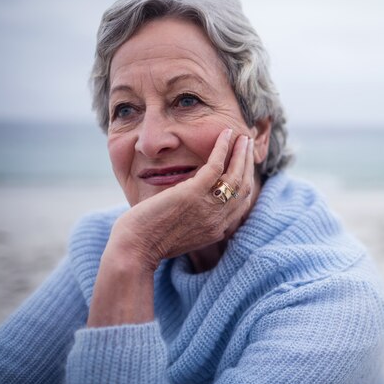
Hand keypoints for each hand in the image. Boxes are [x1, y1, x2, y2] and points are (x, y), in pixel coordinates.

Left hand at [88, 129, 254, 325]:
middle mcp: (218, 220)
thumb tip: (191, 206)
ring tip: (243, 136)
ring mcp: (208, 207)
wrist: (135, 249)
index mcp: (216, 230)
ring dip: (241, 153)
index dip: (247, 181)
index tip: (245, 165)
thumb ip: (193, 221)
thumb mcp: (180, 235)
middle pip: (244, 187)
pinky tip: (226, 134)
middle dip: (248, 163)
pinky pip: (216, 166)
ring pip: (236, 175)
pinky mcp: (193, 194)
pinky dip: (223, 147)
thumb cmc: (147, 242)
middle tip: (248, 145)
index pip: (242, 203)